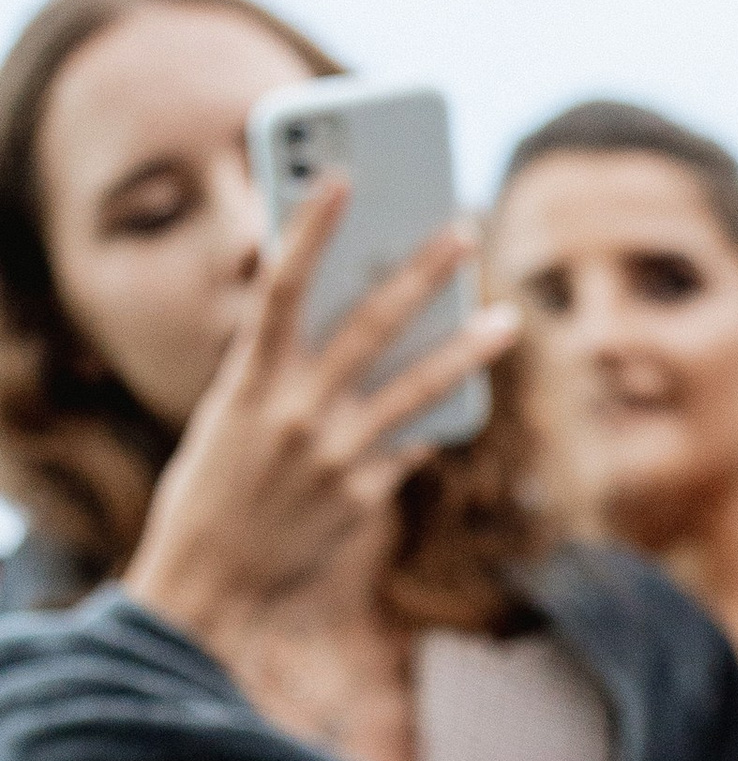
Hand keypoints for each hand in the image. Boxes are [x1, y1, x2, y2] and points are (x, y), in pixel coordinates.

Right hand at [126, 175, 518, 659]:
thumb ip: (280, 367)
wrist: (208, 583)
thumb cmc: (213, 487)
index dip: (309, 228)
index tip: (342, 177)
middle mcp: (295, 411)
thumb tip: (347, 317)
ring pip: (418, 385)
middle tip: (466, 226)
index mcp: (248, 380)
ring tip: (507, 318)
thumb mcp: (230, 414)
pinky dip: (431, 422)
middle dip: (424, 269)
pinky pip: (412, 444)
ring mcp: (334, 455)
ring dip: (468, 347)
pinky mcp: (362, 496)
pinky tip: (458, 400)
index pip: (280, 286)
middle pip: (372, 322)